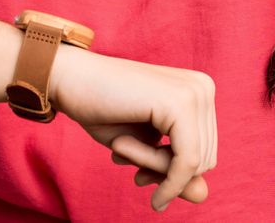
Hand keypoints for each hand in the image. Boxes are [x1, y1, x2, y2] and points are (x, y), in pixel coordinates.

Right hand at [50, 47, 217, 212]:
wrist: (69, 77)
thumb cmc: (103, 110)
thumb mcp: (144, 149)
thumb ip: (175, 172)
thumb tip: (204, 197)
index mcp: (199, 93)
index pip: (204, 153)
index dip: (170, 171)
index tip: (139, 173)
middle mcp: (203, 88)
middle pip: (204, 160)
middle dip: (162, 170)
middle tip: (122, 155)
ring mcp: (195, 92)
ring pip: (193, 163)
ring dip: (152, 166)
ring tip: (119, 145)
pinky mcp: (180, 102)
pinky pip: (184, 161)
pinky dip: (159, 174)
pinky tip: (120, 153)